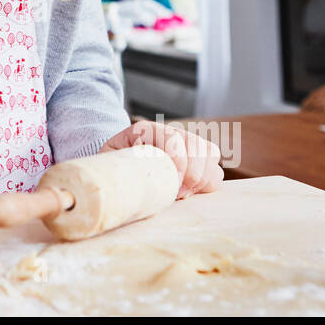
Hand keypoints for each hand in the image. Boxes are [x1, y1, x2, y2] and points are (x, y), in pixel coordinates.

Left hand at [99, 120, 223, 198]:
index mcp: (144, 131)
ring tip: (185, 193)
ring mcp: (184, 143)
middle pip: (196, 144)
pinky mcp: (196, 158)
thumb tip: (130, 189)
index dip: (178, 162)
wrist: (118, 165)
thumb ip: (118, 169)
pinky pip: (215, 166)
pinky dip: (209, 182)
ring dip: (203, 178)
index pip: (172, 137)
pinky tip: (194, 192)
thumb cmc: (113, 167)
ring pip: (210, 153)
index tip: (175, 186)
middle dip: (193, 173)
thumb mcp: (109, 164)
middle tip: (179, 194)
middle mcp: (168, 132)